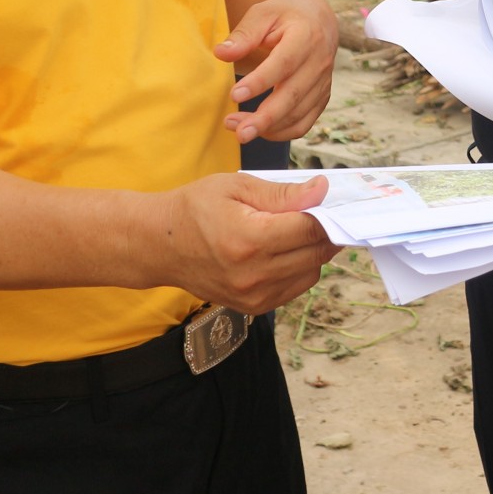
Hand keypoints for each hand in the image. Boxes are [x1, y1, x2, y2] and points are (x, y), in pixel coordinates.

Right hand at [157, 173, 337, 313]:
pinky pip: (295, 287)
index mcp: (250, 240)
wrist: (159, 245)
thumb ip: (282, 193)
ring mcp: (253, 295)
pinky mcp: (253, 307)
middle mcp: (254, 274)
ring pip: (312, 272)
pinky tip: (285, 249)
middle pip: (316, 253)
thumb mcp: (236, 186)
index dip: (328, 213)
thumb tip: (322, 191)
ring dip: (314, 251)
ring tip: (297, 230)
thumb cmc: (195, 208)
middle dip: (326, 231)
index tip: (333, 200)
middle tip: (321, 212)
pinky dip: (300, 267)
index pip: (310, 230)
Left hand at [216, 0, 340, 143]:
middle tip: (238, 132)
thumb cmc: (285, 14)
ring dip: (268, 127)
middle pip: (293, 95)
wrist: (318, 18)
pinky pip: (305, 123)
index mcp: (306, 36)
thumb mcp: (263, 14)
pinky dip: (283, 132)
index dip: (260, 81)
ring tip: (237, 129)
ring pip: (298, 113)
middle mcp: (319, 61)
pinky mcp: (322, 97)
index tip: (235, 95)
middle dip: (265, 118)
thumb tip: (220, 53)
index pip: (284, 63)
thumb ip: (243, 34)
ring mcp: (323, 82)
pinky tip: (259, 131)